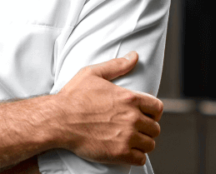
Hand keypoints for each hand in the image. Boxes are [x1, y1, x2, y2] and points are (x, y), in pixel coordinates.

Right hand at [54, 51, 162, 165]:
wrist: (58, 120)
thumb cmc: (73, 97)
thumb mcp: (93, 73)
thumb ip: (117, 65)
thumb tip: (134, 56)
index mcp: (129, 98)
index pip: (157, 108)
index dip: (153, 112)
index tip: (145, 115)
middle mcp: (132, 117)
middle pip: (155, 128)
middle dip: (147, 129)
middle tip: (136, 130)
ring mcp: (127, 136)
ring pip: (150, 144)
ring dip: (142, 144)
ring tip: (132, 142)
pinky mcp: (119, 153)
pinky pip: (140, 159)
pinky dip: (136, 157)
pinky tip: (128, 152)